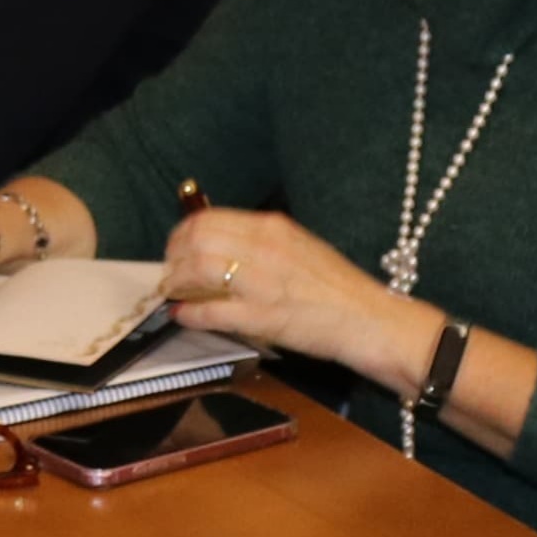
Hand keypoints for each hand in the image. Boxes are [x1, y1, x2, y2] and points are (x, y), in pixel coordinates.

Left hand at [158, 206, 398, 372]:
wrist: (367, 318)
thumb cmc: (335, 286)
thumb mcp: (298, 246)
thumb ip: (260, 243)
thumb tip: (220, 246)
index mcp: (272, 228)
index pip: (209, 219)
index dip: (182, 234)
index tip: (176, 248)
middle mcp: (264, 248)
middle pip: (196, 240)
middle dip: (173, 257)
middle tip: (169, 272)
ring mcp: (261, 283)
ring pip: (197, 271)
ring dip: (176, 283)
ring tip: (173, 293)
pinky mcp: (261, 318)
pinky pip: (211, 312)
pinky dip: (189, 314)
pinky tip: (182, 316)